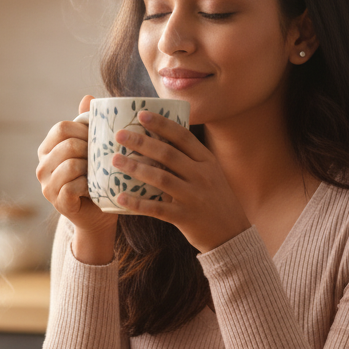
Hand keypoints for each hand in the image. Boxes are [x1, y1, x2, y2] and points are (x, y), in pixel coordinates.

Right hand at [37, 95, 117, 260]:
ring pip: (70, 165)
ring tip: (98, 173)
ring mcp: (47, 186)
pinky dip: (88, 185)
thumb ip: (87, 125)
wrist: (99, 215)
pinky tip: (94, 188)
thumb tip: (88, 97)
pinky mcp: (58, 202)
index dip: (83, 129)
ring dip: (90, 168)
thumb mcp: (93, 149)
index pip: (61, 128)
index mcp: (48, 149)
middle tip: (102, 158)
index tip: (97, 138)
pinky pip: (73, 186)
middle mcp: (42, 166)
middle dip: (89, 149)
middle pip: (67, 144)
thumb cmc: (97, 178)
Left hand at [110, 110, 249, 252]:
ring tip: (116, 160)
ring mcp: (194, 197)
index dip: (162, 124)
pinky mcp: (185, 218)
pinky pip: (157, 208)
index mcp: (207, 161)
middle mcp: (202, 176)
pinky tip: (120, 197)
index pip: (183, 137)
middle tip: (120, 135)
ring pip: (161, 178)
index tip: (141, 114)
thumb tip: (155, 142)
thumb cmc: (214, 199)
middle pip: (168, 154)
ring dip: (136, 168)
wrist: (232, 233)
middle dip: (142, 142)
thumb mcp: (209, 173)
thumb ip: (188, 160)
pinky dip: (137, 203)